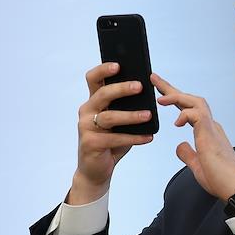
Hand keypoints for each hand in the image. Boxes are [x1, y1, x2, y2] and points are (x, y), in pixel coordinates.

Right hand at [70, 63, 154, 204]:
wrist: (96, 169)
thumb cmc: (111, 142)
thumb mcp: (120, 122)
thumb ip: (128, 107)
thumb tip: (148, 90)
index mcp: (94, 102)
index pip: (93, 79)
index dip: (103, 70)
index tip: (118, 64)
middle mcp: (87, 111)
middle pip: (102, 94)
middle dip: (121, 89)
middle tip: (140, 87)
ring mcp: (86, 127)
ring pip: (109, 117)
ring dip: (131, 116)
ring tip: (149, 115)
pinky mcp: (90, 143)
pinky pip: (115, 138)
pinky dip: (134, 138)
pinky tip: (148, 137)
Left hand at [153, 73, 234, 201]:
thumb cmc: (220, 180)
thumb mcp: (197, 166)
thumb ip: (188, 154)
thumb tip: (179, 145)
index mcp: (208, 133)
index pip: (189, 110)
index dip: (174, 100)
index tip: (160, 92)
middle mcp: (211, 127)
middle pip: (191, 100)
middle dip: (171, 89)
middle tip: (153, 78)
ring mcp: (213, 129)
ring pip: (196, 102)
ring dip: (177, 97)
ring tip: (161, 99)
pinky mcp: (211, 135)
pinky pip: (198, 115)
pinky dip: (185, 114)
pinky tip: (176, 122)